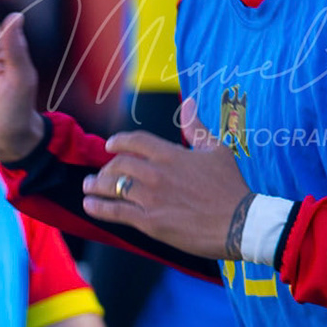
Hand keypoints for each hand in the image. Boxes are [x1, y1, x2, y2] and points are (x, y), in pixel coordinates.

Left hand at [82, 110, 248, 258]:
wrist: (240, 223)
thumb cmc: (231, 187)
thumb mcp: (217, 150)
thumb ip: (197, 127)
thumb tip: (189, 103)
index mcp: (172, 154)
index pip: (135, 141)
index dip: (118, 141)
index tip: (109, 145)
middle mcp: (157, 173)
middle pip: (119, 164)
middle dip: (106, 168)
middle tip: (100, 173)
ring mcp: (152, 198)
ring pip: (113, 186)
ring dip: (95, 185)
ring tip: (87, 187)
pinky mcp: (150, 222)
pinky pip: (116, 212)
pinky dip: (99, 207)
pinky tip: (90, 205)